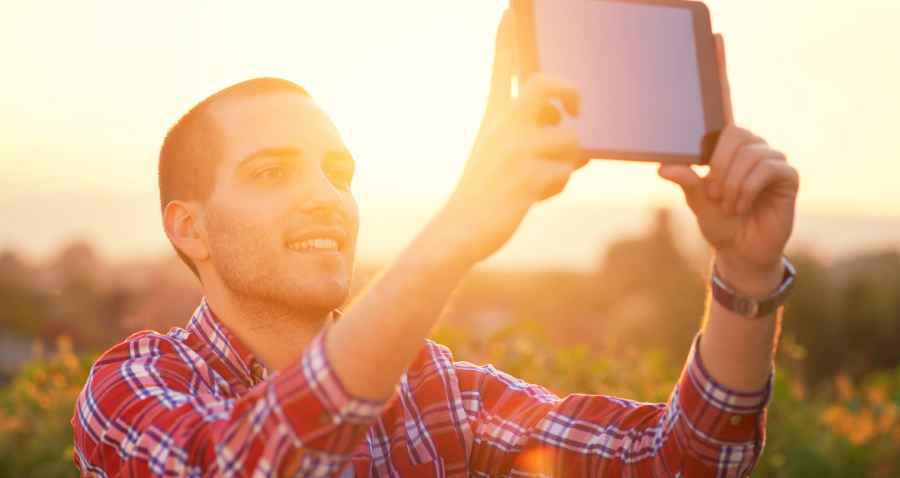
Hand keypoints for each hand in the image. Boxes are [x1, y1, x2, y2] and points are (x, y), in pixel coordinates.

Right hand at [432, 11, 583, 265]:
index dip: (507, 37)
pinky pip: (567, 173)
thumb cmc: (482, 192)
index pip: (500, 67)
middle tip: (574, 109)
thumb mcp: (496, 154)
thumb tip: (578, 139)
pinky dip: (557, 187)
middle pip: (546, 83)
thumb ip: (531, 139)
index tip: (511, 11)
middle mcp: (502, 126)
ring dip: (566, 162)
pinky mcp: (527, 176)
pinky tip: (534, 197)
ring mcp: (514, 149)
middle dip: (571, 92)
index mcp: (493, 117)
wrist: (458, 230)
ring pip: (570, 140)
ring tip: (539, 179)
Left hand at [658, 34, 798, 295]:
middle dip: (716, 167)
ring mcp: (769, 157)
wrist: (742, 252)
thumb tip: (664, 167)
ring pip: (746, 153)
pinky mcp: (785, 174)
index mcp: (724, 146)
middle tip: (715, 194)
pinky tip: (744, 204)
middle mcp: (748, 146)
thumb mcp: (697, 203)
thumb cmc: (719, 224)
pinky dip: (747, 187)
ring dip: (730, 183)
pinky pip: (765, 167)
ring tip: (729, 204)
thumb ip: (686, 183)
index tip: (717, 39)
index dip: (720, 70)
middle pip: (731, 134)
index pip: (723, 102)